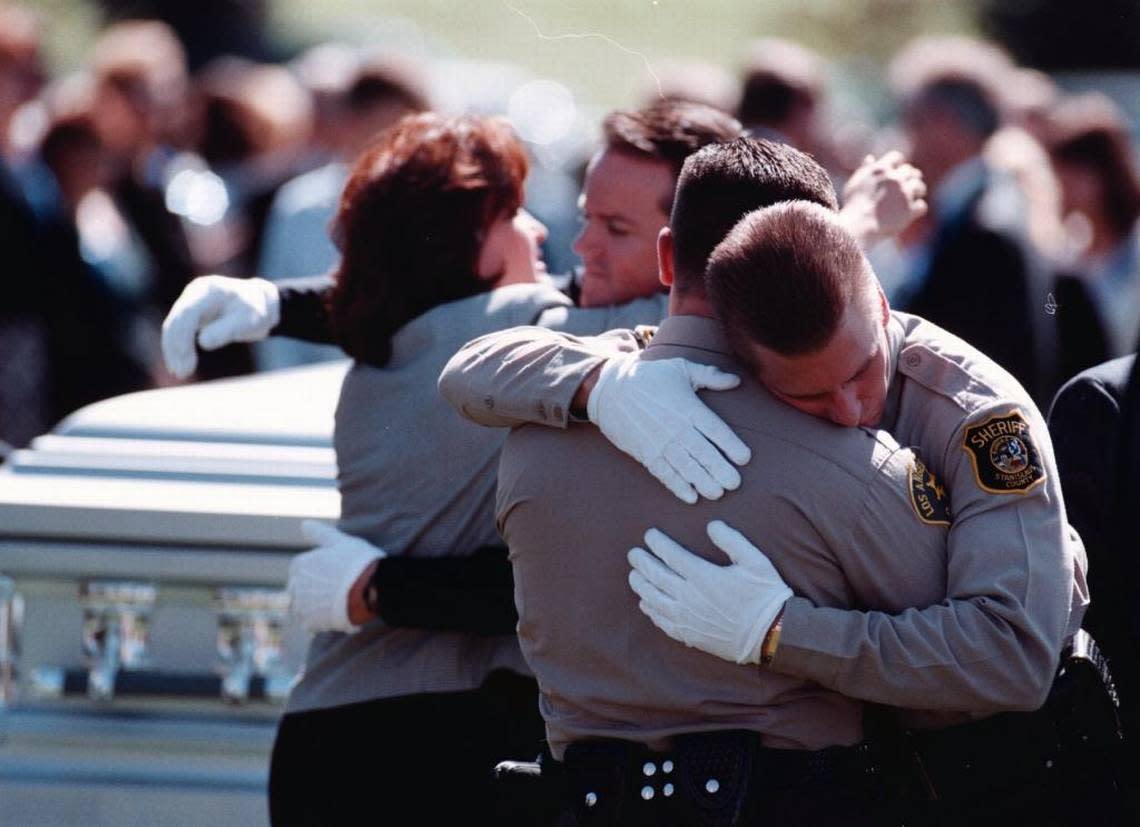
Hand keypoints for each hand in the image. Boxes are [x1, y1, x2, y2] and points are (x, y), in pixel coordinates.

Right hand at [161, 275, 280, 378]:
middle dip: (176, 348)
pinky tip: (180, 365)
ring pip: (173, 327)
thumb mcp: (248, 321)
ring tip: (181, 373)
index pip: (187, 313)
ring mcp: (191, 301)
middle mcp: (195, 293)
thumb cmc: (256, 311)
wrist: (259, 302)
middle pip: (176, 321)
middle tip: (182, 373)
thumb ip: (227, 330)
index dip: (182, 337)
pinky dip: (178, 348)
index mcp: (209, 290)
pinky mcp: (190, 312)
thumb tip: (203, 343)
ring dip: (174, 351)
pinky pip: (178, 331)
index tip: (185, 360)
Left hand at [287, 520, 385, 633]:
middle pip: (300, 590)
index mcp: (299, 564)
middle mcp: (295, 585)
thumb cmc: (357, 561)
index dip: (319, 573)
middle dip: (314, 591)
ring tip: (337, 606)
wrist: (370, 588)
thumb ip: (320, 533)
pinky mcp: (310, 622)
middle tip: (336, 592)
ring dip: (315, 608)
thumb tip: (303, 524)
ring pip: (303, 608)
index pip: (301, 570)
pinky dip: (319, 622)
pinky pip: (309, 624)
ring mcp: (301, 605)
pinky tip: (334, 618)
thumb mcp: (340, 541)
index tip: (334, 575)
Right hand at [586, 353, 750, 503]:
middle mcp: (676, 427)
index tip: (745, 458)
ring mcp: (660, 442)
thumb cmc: (650, 376)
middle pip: (703, 453)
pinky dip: (677, 486)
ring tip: (717, 493)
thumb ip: (710, 375)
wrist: (611, 388)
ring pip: (685, 467)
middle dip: (720, 470)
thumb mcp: (681, 368)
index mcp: (688, 407)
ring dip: (702, 482)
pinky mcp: (645, 453)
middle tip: (734, 484)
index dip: (731, 445)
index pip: (715, 429)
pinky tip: (691, 497)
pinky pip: (664, 473)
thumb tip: (736, 381)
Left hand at [627, 520, 790, 664]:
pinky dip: (650, 610)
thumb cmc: (764, 594)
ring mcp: (687, 618)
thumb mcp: (755, 561)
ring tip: (634, 575)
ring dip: (641, 585)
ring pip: (653, 599)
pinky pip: (662, 621)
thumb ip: (732, 540)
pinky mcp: (689, 634)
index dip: (657, 543)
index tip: (650, 534)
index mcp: (704, 576)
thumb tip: (712, 525)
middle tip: (633, 554)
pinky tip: (646, 604)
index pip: (671, 555)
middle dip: (641, 562)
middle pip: (656, 576)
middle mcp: (690, 597)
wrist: (771, 634)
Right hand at [841, 151, 927, 246]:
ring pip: (919, 186)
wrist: (857, 226)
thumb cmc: (852, 205)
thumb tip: (871, 158)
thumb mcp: (855, 183)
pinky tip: (912, 212)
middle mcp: (896, 179)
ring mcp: (904, 194)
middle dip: (909, 177)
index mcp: (881, 169)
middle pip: (910, 171)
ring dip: (917, 191)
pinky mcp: (910, 210)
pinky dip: (917, 209)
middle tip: (906, 185)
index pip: (896, 157)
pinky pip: (921, 206)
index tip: (896, 170)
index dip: (897, 163)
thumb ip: (864, 169)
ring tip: (912, 197)